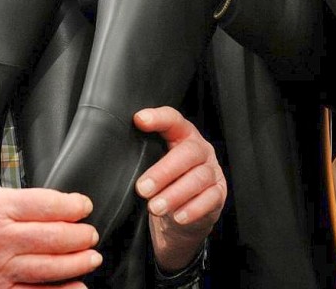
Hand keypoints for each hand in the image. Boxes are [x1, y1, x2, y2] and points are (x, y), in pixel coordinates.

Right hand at [0, 187, 100, 287]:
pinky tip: (77, 286)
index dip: (74, 206)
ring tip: (91, 257)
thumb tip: (62, 206)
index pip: (47, 205)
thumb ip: (23, 202)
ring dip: (78, 263)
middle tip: (91, 234)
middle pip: (53, 238)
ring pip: (50, 267)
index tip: (85, 206)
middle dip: (81, 236)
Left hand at [134, 106, 226, 272]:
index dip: (158, 118)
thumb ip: (143, 153)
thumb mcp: (152, 164)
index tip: (139, 120)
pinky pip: (210, 199)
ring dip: (175, 194)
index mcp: (182, 135)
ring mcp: (212, 171)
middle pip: (187, 153)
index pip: (173, 120)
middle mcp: (199, 150)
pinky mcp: (219, 193)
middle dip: (163, 171)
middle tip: (142, 188)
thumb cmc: (163, 184)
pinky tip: (177, 216)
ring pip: (198, 178)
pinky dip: (192, 209)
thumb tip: (116, 151)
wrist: (180, 217)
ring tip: (155, 207)